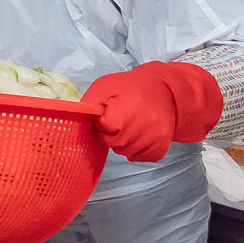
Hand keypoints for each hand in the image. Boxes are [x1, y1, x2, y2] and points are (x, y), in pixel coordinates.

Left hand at [84, 61, 222, 162]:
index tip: (110, 113)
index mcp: (125, 113)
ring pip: (126, 152)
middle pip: (114, 143)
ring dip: (123, 142)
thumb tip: (78, 116)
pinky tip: (139, 134)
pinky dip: (135, 149)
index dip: (103, 121)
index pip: (104, 128)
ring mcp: (153, 141)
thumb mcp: (105, 86)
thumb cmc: (132, 88)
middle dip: (111, 133)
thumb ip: (90, 103)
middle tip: (120, 121)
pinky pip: (139, 157)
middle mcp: (141, 129)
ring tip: (130, 126)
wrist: (165, 92)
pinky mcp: (160, 148)